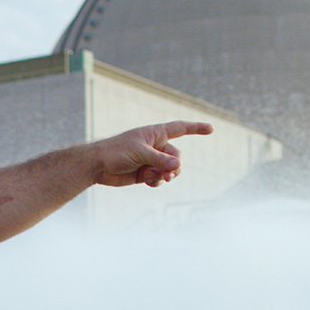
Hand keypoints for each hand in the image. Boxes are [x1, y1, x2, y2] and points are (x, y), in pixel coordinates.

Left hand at [95, 121, 213, 187]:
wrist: (98, 165)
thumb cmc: (116, 151)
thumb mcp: (140, 153)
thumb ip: (160, 159)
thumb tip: (178, 165)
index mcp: (155, 133)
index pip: (180, 128)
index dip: (196, 128)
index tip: (212, 129)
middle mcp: (155, 146)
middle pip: (177, 156)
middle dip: (174, 166)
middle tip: (167, 173)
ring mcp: (151, 160)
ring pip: (170, 169)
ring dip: (164, 175)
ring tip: (151, 176)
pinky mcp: (145, 173)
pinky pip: (159, 178)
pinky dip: (156, 181)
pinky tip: (146, 181)